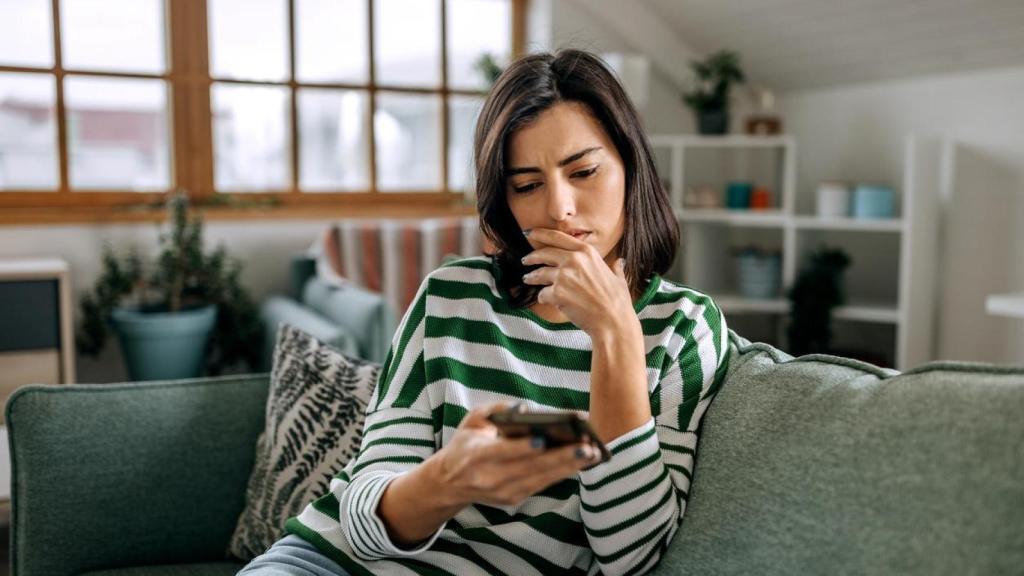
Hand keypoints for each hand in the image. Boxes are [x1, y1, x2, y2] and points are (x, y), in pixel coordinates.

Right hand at [432, 403, 600, 507]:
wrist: (450, 482)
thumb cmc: (467, 443)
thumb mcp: (473, 420)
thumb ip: (497, 409)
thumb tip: (525, 408)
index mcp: (475, 456)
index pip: (502, 452)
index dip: (523, 448)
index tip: (543, 439)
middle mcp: (490, 478)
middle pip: (530, 468)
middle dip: (560, 458)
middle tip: (587, 447)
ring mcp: (503, 492)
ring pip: (541, 479)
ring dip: (569, 467)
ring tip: (592, 454)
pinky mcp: (514, 499)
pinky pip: (542, 485)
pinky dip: (562, 473)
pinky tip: (581, 462)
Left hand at [520, 228, 633, 335]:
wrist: (613, 321)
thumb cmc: (617, 301)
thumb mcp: (618, 278)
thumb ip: (614, 267)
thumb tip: (619, 262)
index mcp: (587, 252)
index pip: (558, 237)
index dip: (541, 234)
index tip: (530, 233)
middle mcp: (574, 260)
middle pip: (544, 253)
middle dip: (532, 256)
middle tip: (525, 259)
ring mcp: (564, 276)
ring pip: (539, 273)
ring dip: (531, 277)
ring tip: (527, 279)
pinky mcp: (557, 293)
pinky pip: (542, 293)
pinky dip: (543, 297)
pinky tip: (546, 300)